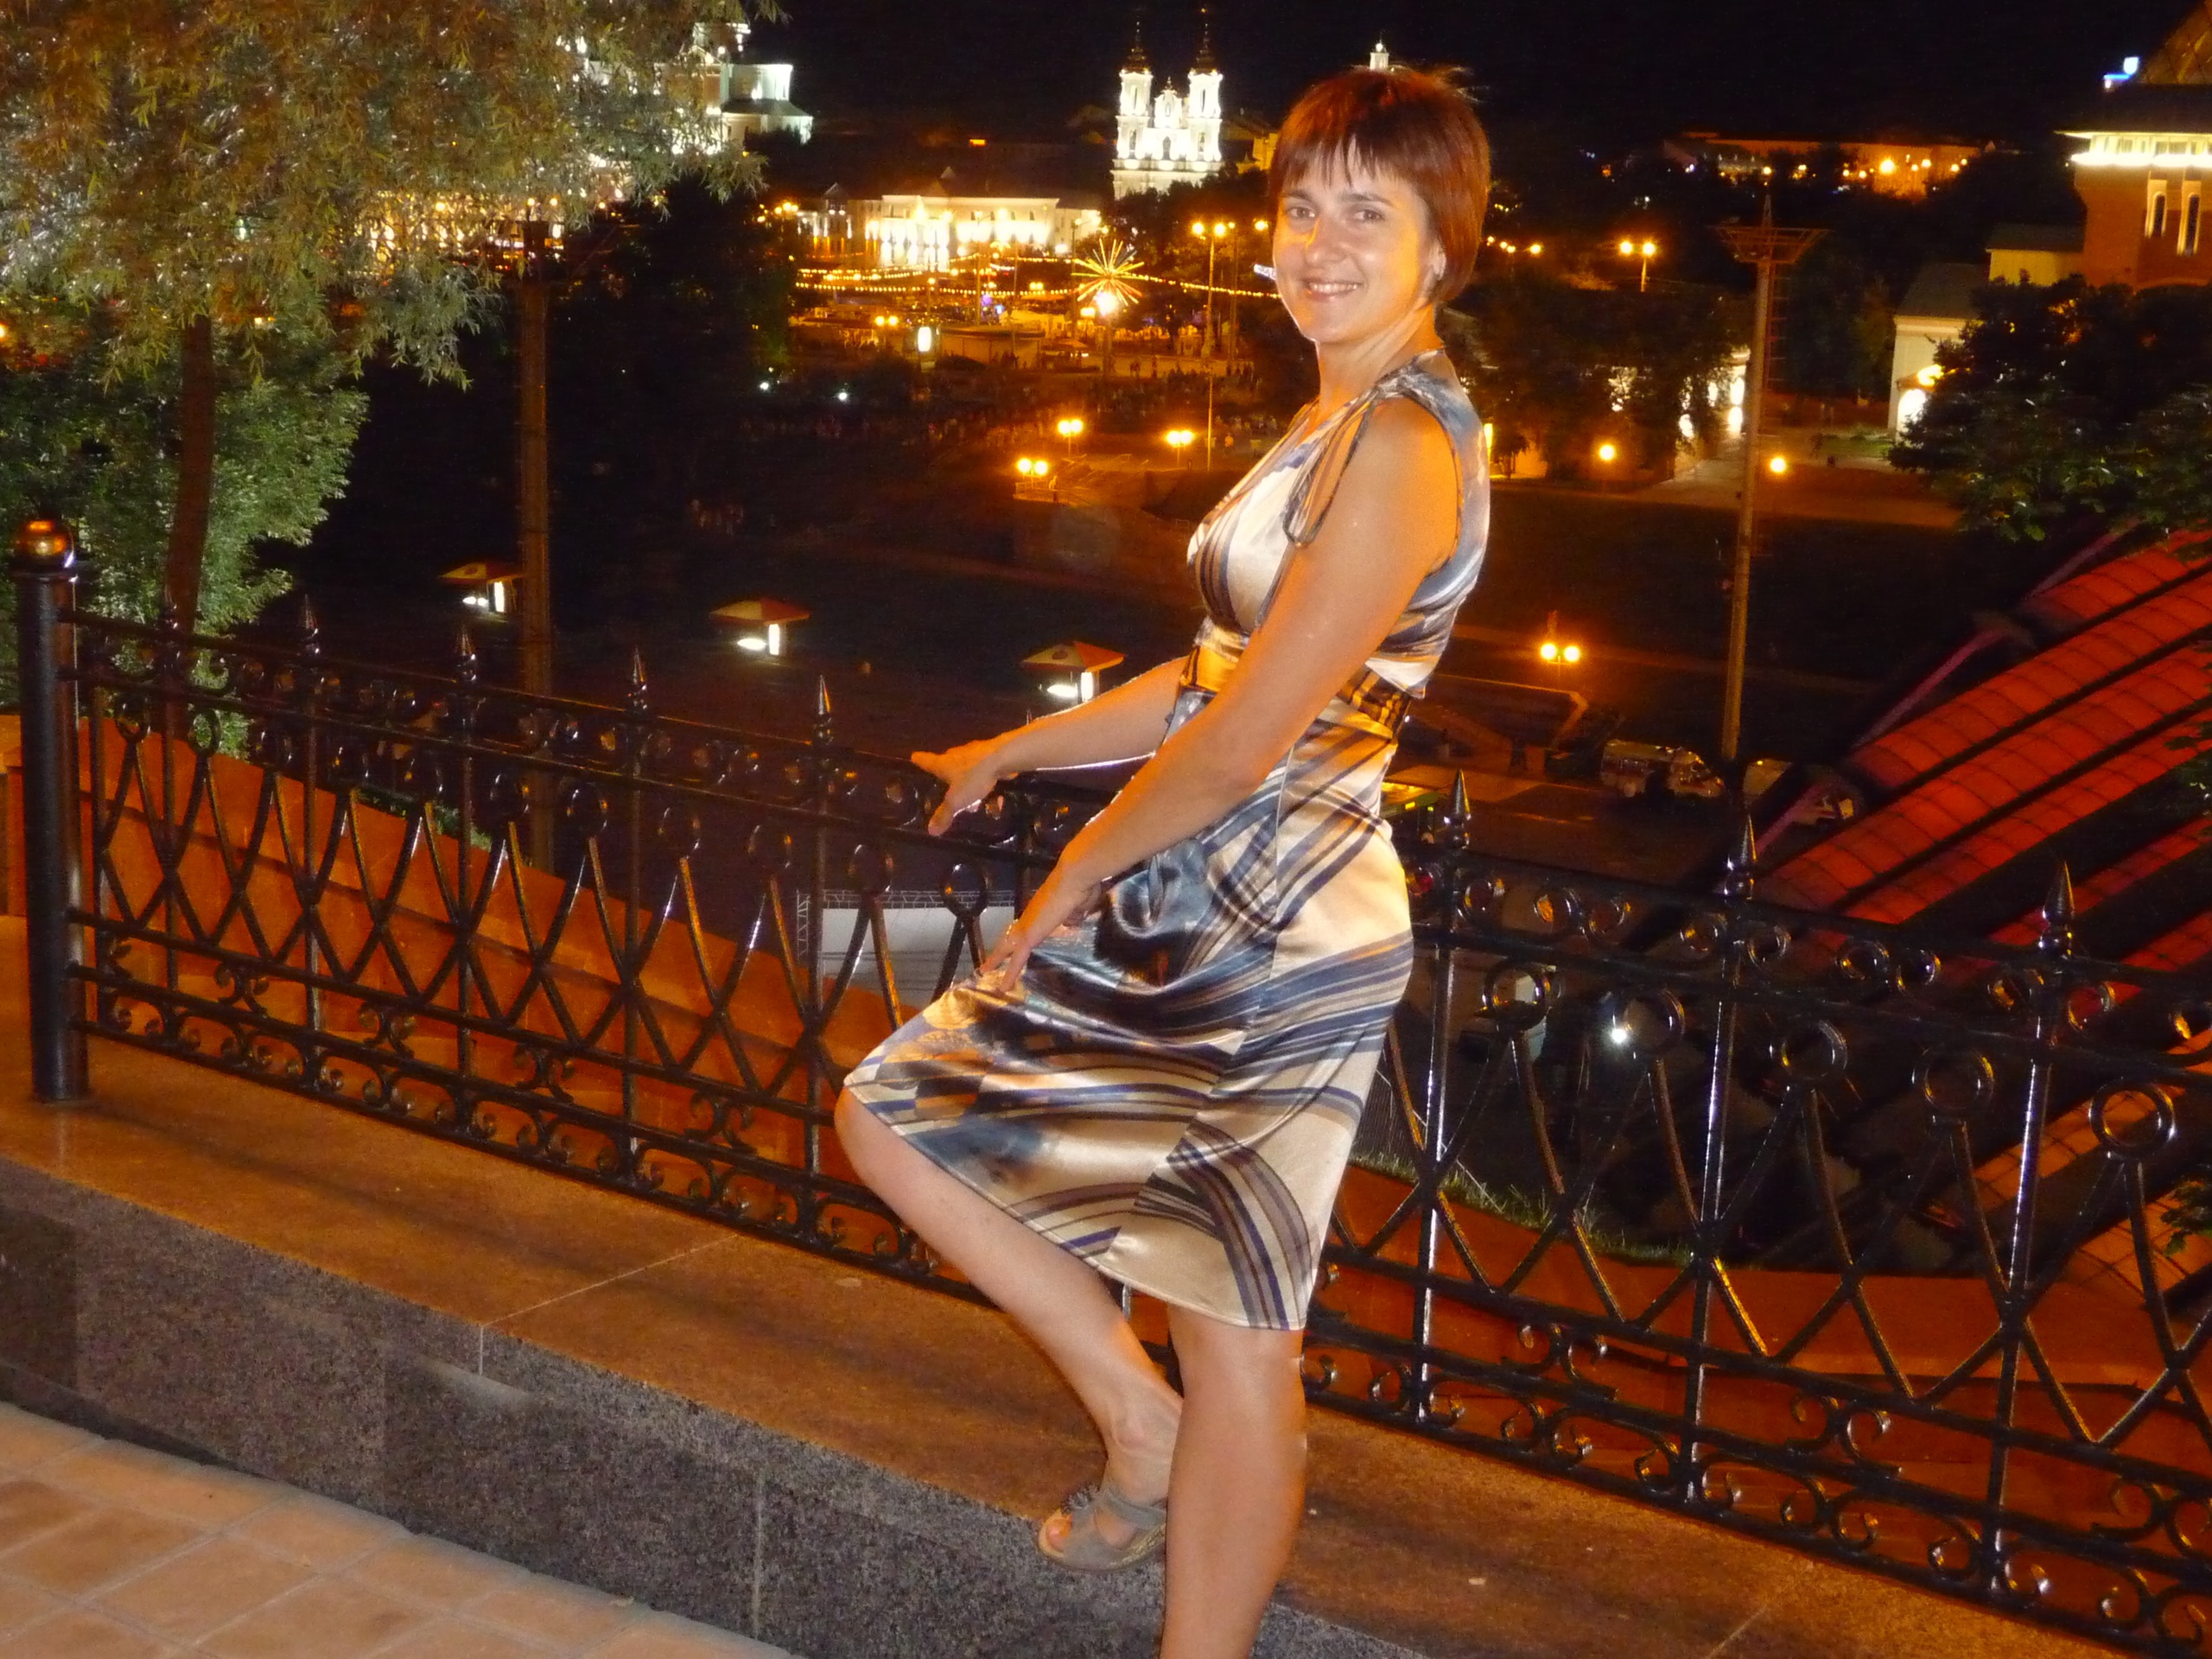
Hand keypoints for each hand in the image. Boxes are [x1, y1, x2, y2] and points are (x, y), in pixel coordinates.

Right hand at [912, 740, 1006, 835]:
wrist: (1004, 757)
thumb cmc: (974, 777)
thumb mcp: (957, 800)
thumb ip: (945, 814)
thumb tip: (931, 831)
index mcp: (943, 764)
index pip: (925, 761)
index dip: (919, 760)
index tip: (913, 757)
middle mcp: (956, 756)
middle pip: (946, 764)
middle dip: (946, 776)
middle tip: (946, 790)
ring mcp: (974, 753)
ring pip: (967, 770)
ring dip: (968, 784)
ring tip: (974, 802)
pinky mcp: (991, 756)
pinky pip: (984, 773)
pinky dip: (986, 784)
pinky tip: (995, 797)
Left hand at [978, 869, 1100, 995]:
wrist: (1075, 879)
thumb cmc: (1080, 889)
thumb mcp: (1079, 907)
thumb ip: (1073, 916)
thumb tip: (1072, 921)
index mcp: (1040, 911)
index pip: (1025, 927)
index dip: (1018, 937)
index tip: (1012, 946)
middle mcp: (1029, 917)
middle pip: (1010, 937)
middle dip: (999, 952)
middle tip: (987, 964)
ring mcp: (1027, 925)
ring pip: (1007, 948)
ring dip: (997, 960)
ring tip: (986, 972)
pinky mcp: (1029, 936)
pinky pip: (1017, 959)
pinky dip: (1011, 974)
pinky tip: (1004, 987)